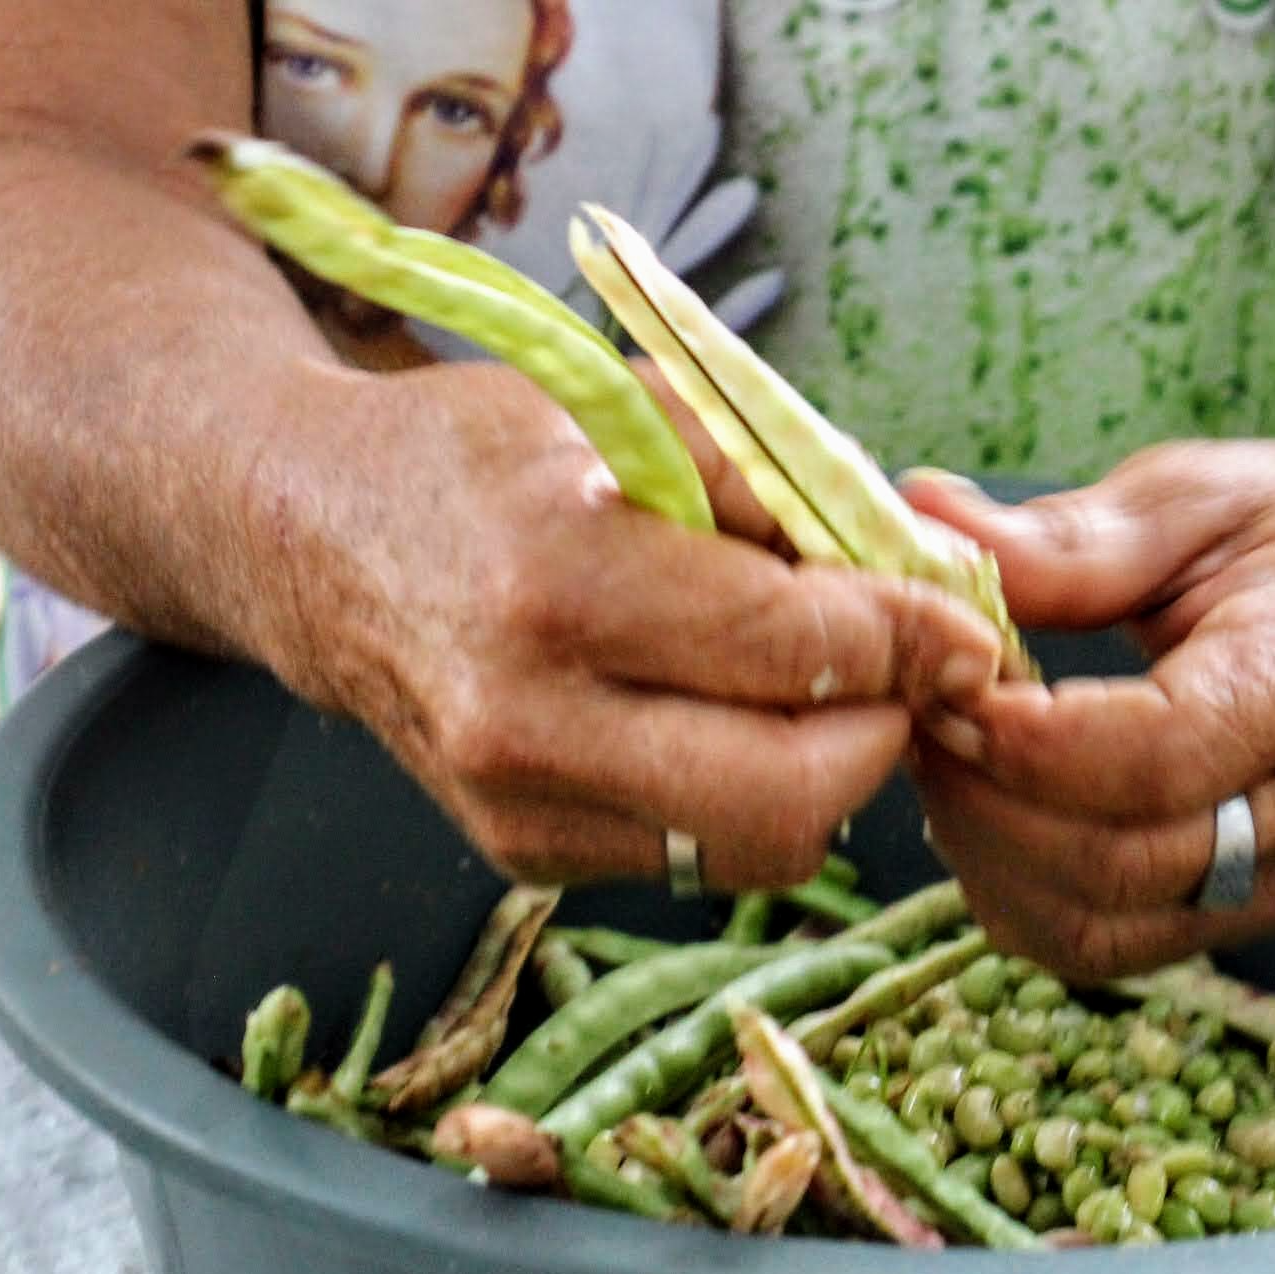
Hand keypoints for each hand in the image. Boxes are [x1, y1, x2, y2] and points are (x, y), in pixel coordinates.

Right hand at [242, 359, 1004, 888]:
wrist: (312, 543)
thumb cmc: (479, 456)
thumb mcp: (627, 414)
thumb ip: (781, 488)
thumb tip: (927, 572)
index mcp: (556, 580)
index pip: (790, 650)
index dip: (910, 643)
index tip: (963, 626)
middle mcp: (525, 718)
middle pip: (788, 796)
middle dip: (882, 736)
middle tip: (903, 675)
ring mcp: (517, 808)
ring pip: (755, 849)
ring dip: (824, 778)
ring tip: (817, 692)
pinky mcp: (522, 855)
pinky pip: (695, 857)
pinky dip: (746, 797)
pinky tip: (727, 721)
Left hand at [899, 438, 1274, 980]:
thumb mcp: (1200, 494)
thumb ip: (1066, 537)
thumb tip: (925, 523)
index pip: (1157, 758)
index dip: (1021, 744)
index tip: (941, 689)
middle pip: (1122, 865)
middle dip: (986, 806)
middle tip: (921, 724)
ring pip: (1109, 932)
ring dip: (993, 864)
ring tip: (951, 768)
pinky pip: (1122, 944)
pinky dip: (1030, 896)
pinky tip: (998, 814)